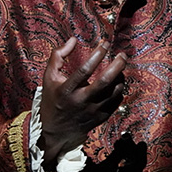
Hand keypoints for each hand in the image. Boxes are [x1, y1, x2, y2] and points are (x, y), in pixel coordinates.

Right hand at [39, 37, 126, 166]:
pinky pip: (116, 101)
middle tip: (122, 54)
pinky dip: (120, 89)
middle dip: (117, 65)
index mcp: (67, 90)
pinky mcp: (101, 117)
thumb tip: (73, 40)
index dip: (97, 55)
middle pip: (104, 82)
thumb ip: (58, 56)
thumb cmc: (53, 99)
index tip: (105, 43)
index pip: (84, 70)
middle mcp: (81, 101)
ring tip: (120, 67)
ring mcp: (92, 111)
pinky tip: (117, 82)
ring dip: (121, 77)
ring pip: (114, 91)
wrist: (57, 132)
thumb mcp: (49, 77)